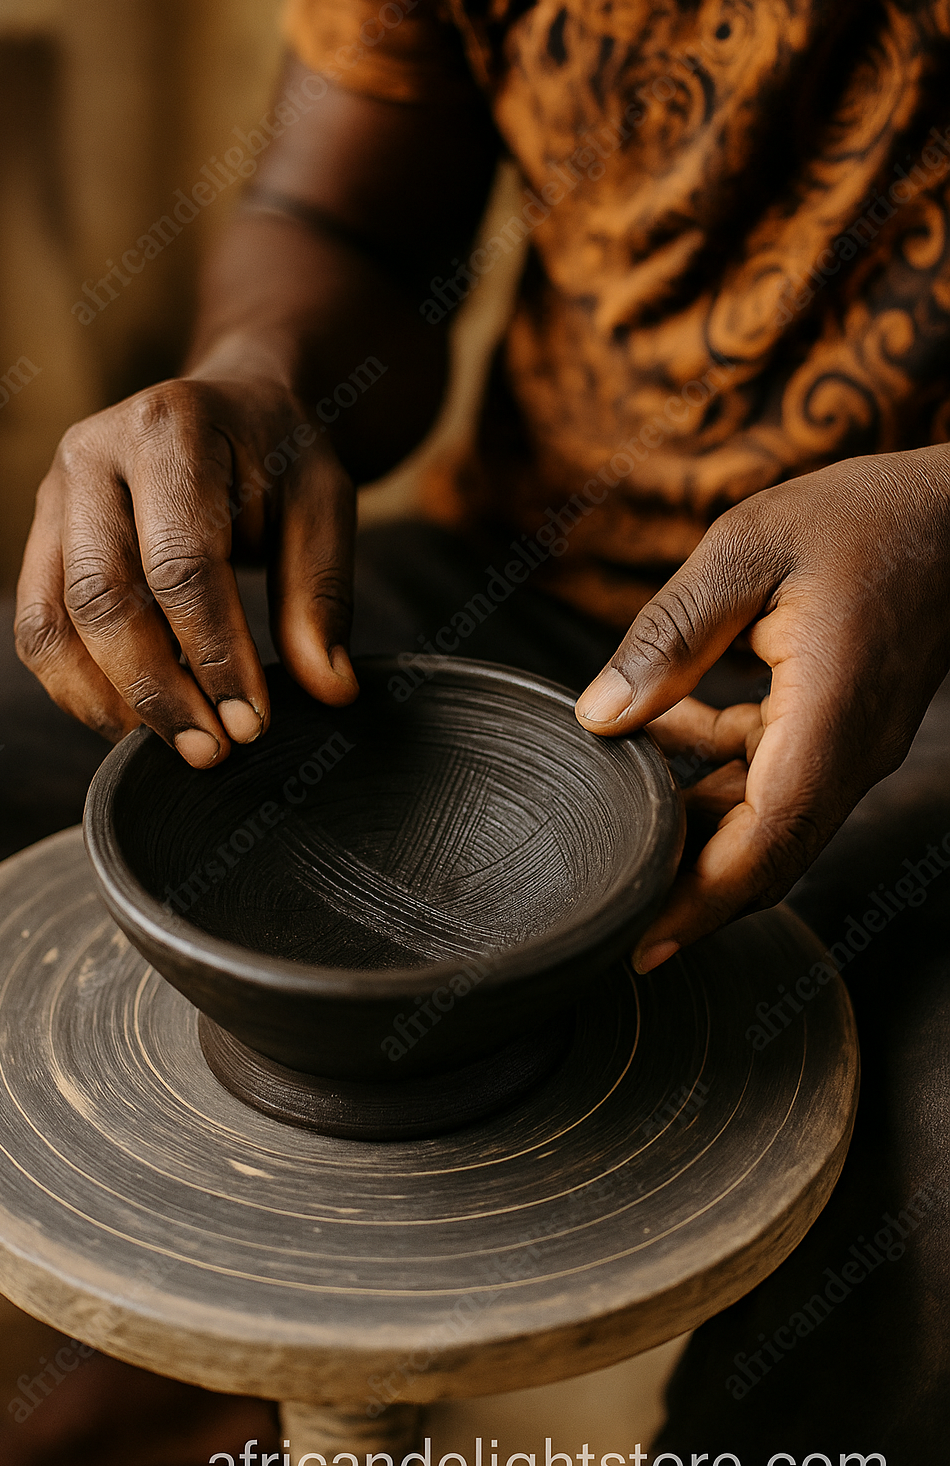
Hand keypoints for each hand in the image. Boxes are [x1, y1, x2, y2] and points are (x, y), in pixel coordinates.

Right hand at [15, 374, 357, 765]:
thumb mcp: (324, 505)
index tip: (252, 723)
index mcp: (170, 427)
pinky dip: (79, 690)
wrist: (230, 410)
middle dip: (157, 689)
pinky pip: (37, 631)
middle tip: (213, 751)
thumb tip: (330, 689)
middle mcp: (92, 453)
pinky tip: (137, 723)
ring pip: (51, 621)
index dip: (214, 653)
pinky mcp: (41, 539)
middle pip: (102, 596)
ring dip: (109, 701)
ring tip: (176, 746)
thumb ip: (322, 594)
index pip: (181, 564)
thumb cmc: (279, 457)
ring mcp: (54, 497)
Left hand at [575, 445, 949, 970]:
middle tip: (607, 905)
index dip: (700, 903)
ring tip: (614, 810)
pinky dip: (713, 768)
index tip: (642, 947)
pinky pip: (772, 777)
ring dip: (691, 821)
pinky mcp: (840, 732)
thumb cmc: (865, 518)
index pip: (764, 844)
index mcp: (829, 718)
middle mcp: (847, 753)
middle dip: (684, 886)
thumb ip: (670, 634)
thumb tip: (600, 716)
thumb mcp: (747, 551)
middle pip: (761, 853)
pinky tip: (663, 723)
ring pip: (762, 820)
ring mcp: (848, 748)